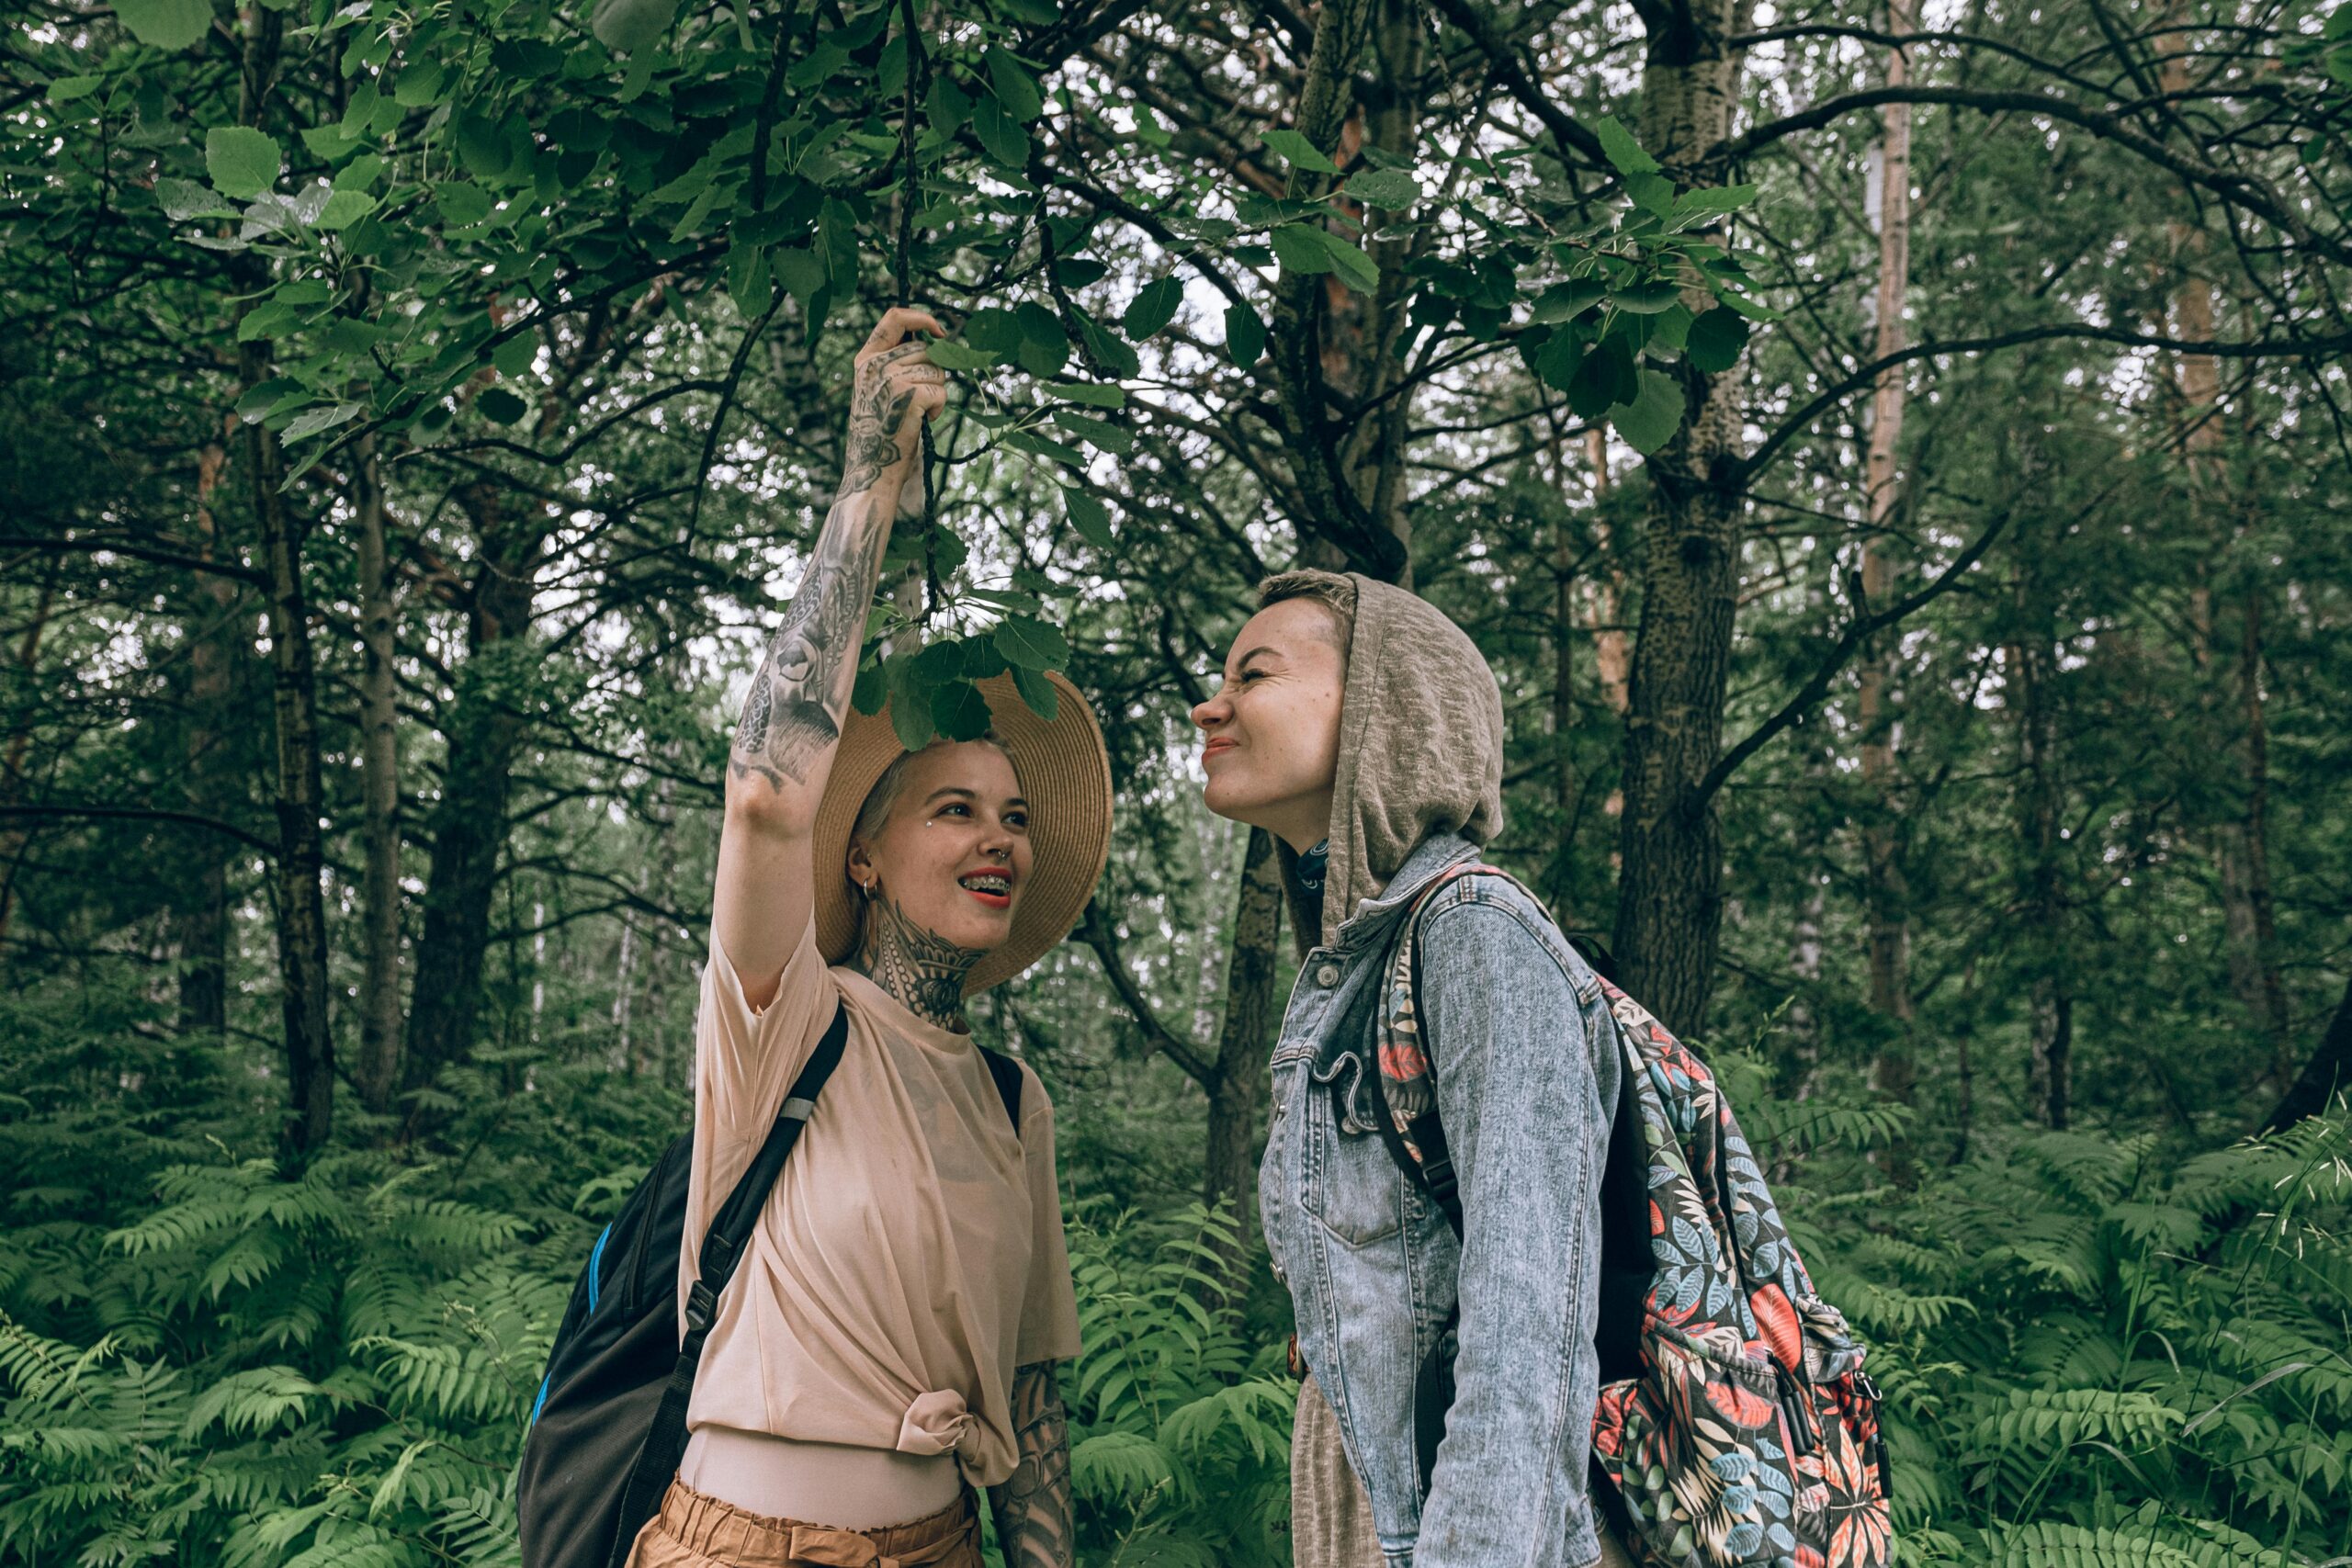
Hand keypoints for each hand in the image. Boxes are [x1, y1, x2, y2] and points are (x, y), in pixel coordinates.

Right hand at [839, 306, 947, 499]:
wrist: (873, 467)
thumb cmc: (882, 430)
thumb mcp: (879, 388)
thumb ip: (896, 362)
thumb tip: (936, 340)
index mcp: (866, 359)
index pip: (894, 318)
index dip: (921, 318)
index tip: (939, 331)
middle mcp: (875, 364)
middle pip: (925, 349)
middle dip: (933, 372)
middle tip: (920, 399)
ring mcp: (890, 378)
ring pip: (936, 369)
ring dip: (936, 391)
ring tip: (918, 412)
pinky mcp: (909, 394)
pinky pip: (940, 389)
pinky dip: (939, 406)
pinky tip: (923, 420)